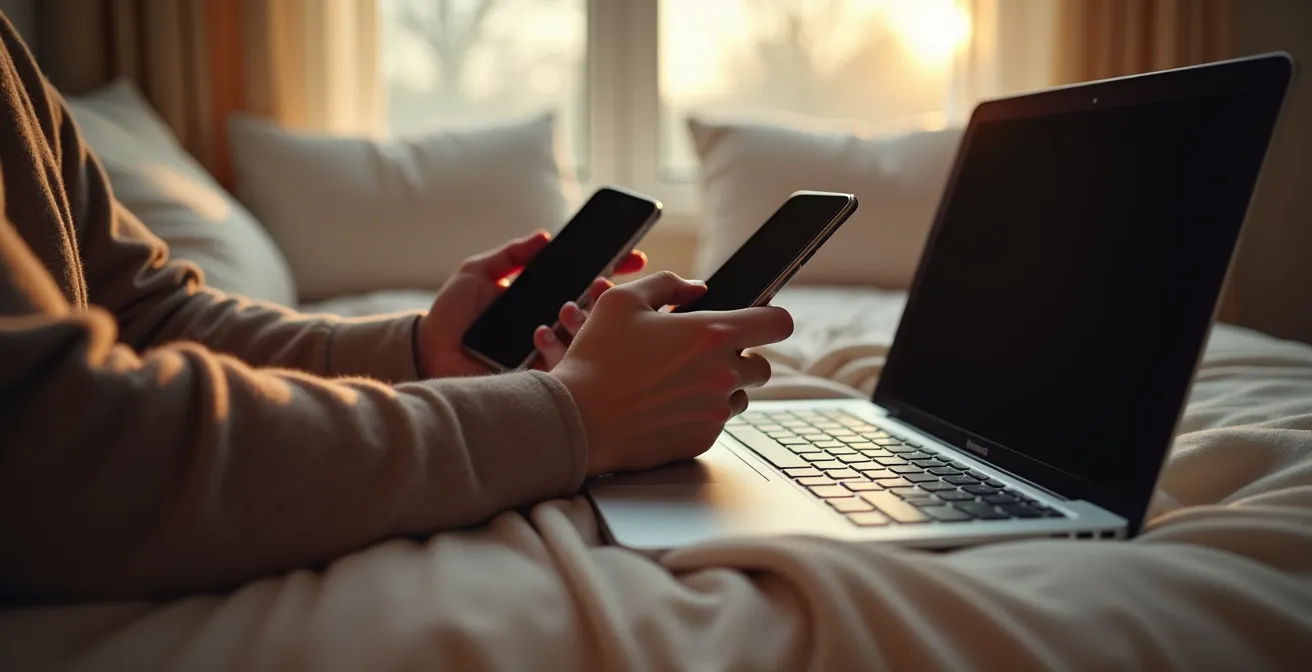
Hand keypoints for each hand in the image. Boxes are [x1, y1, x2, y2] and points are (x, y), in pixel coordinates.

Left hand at [416, 231, 645, 378]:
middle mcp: (553, 329)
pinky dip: (556, 347)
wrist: (426, 351)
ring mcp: (548, 355)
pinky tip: (540, 331)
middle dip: (608, 296)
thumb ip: (511, 255)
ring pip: (585, 339)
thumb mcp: (478, 273)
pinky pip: (562, 366)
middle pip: (596, 313)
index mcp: (544, 304)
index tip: (635, 256)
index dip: (614, 271)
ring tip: (568, 308)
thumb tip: (544, 236)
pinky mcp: (538, 379)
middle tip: (604, 284)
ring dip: (585, 320)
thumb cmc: (451, 314)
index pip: (587, 287)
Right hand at [550, 272, 794, 475]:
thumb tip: (696, 289)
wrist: (578, 419)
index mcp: (712, 335)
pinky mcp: (702, 441)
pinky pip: (715, 423)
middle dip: (741, 359)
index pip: (777, 324)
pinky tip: (665, 407)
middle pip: (763, 367)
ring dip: (720, 389)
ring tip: (677, 384)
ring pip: (739, 397)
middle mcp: (722, 375)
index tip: (759, 321)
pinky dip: (698, 414)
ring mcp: (715, 412)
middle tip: (703, 357)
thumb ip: (667, 285)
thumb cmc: (597, 358)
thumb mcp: (622, 301)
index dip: (771, 319)